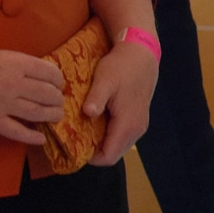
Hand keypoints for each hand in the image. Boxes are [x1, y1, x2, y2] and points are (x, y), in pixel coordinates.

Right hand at [0, 46, 67, 142]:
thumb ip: (15, 63)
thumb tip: (35, 73)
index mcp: (15, 62)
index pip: (50, 72)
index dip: (57, 79)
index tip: (57, 83)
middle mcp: (15, 83)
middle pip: (49, 94)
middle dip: (57, 98)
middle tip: (57, 100)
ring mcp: (5, 105)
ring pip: (40, 113)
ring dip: (52, 115)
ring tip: (55, 115)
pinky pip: (19, 132)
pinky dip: (33, 136)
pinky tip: (40, 137)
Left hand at [85, 40, 159, 164]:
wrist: (141, 54)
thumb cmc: (121, 66)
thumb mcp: (105, 79)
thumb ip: (96, 98)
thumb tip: (88, 113)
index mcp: (127, 124)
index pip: (108, 157)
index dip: (90, 158)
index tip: (72, 147)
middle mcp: (136, 130)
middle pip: (113, 154)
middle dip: (93, 152)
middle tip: (74, 139)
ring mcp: (139, 125)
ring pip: (117, 146)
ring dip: (100, 143)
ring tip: (82, 131)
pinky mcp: (138, 119)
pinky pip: (121, 137)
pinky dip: (108, 135)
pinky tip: (95, 122)